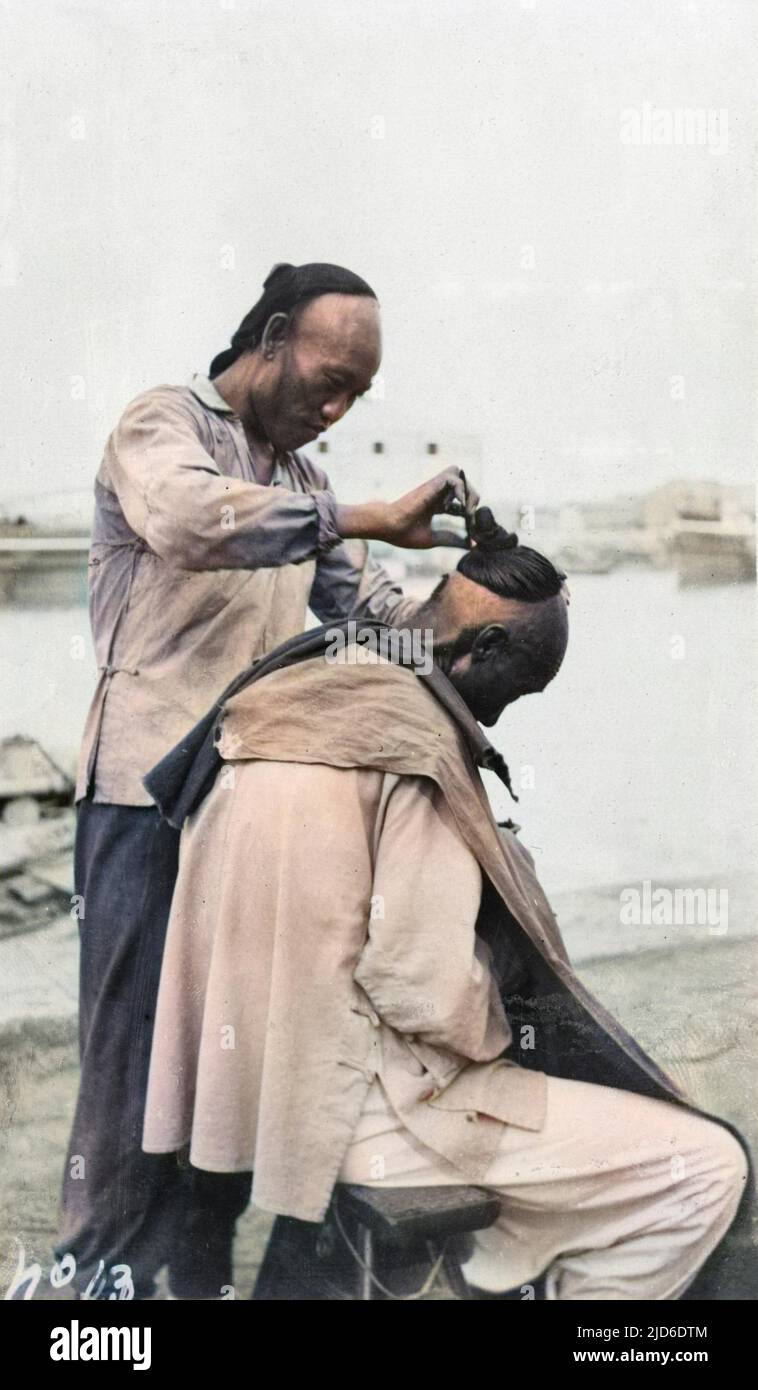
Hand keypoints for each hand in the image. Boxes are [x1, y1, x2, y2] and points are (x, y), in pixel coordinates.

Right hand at [336, 468, 479, 548]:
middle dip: (472, 498)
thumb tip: (469, 546)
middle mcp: (436, 494)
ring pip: (459, 475)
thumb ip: (450, 540)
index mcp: (435, 505)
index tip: (470, 529)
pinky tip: (458, 505)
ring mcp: (433, 488)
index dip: (468, 513)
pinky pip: (453, 476)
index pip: (459, 502)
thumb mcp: (433, 539)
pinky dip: (460, 488)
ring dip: (467, 490)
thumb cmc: (403, 533)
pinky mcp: (431, 485)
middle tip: (470, 517)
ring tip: (466, 509)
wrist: (387, 527)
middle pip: (463, 485)